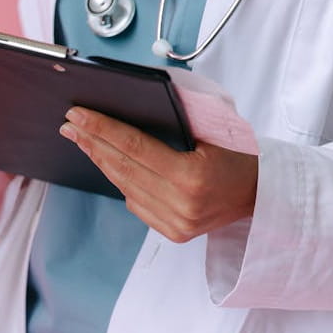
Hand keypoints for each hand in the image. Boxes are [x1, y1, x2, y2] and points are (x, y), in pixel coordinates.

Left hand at [59, 107, 257, 242]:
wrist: (263, 195)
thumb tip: (134, 99)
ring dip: (101, 160)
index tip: (77, 115)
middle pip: (122, 168)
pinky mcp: (172, 233)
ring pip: (125, 186)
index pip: (133, 147)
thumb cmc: (240, 154)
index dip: (101, 129)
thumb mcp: (217, 127)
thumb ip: (181, 115)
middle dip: (92, 142)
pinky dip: (122, 180)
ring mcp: (175, 223)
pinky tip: (109, 162)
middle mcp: (181, 205)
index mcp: (191, 177)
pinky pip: (136, 202)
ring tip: (82, 139)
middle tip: (69, 123)